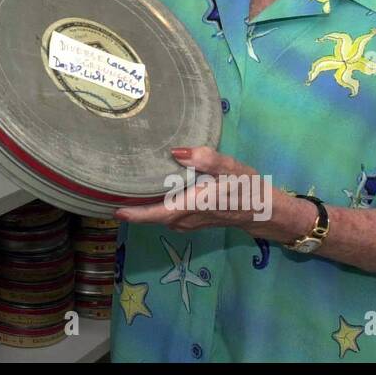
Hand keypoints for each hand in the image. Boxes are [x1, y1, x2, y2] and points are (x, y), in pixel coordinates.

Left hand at [115, 147, 265, 230]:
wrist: (267, 212)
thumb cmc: (250, 189)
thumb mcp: (233, 169)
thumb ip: (207, 160)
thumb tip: (177, 152)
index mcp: (196, 205)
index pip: (159, 213)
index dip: (136, 214)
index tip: (114, 210)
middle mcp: (189, 218)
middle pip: (154, 217)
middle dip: (132, 210)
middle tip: (108, 195)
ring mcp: (191, 222)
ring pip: (161, 218)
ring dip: (143, 210)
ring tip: (123, 193)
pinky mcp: (194, 221)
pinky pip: (169, 217)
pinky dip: (156, 209)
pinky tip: (150, 195)